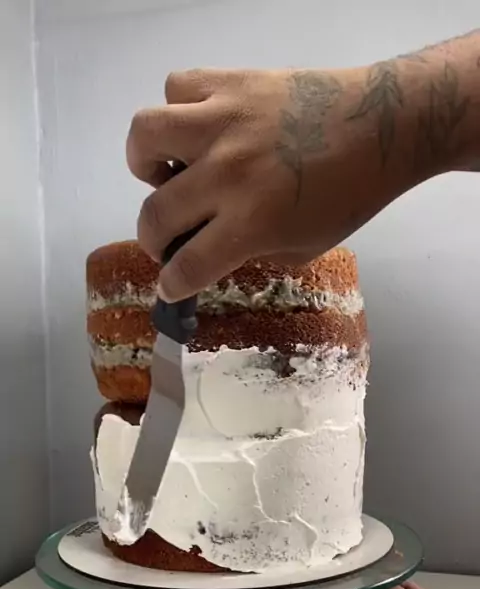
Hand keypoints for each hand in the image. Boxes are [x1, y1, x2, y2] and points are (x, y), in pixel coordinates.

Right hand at [126, 66, 392, 300]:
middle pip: (156, 215)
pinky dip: (179, 111)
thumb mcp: (303, 247)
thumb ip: (251, 253)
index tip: (171, 283)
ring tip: (167, 170)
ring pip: (145, 136)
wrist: (381, 125)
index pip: (187, 266)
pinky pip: (176, 88)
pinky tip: (200, 127)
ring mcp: (223, 123)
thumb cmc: (349, 195)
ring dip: (145, 163)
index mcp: (251, 224)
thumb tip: (212, 249)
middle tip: (170, 234)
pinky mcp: (229, 82)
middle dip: (154, 238)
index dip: (172, 283)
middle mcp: (227, 175)